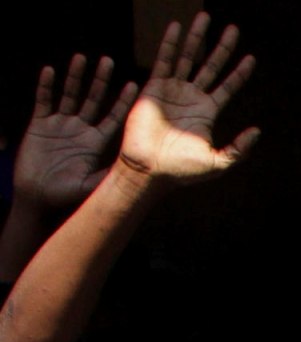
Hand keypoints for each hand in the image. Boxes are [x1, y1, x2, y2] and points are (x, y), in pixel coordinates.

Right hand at [14, 56, 137, 211]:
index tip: (135, 84)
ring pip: (69, 95)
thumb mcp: (92, 184)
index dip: (123, 102)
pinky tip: (50, 70)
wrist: (37, 197)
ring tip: (82, 57)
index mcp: (96, 143)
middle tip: (109, 60)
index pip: (113, 117)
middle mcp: (80, 130)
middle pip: (93, 99)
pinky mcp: (39, 124)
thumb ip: (110, 175)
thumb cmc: (66, 195)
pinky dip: (46, 86)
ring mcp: (60, 125)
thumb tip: (136, 170)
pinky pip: (43, 101)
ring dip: (74, 77)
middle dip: (101, 80)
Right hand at [117, 14, 258, 184]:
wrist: (150, 170)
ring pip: (188, 57)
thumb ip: (239, 148)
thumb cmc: (182, 171)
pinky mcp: (154, 87)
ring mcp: (172, 90)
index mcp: (207, 112)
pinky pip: (163, 60)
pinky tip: (177, 27)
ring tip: (205, 17)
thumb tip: (257, 130)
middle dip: (222, 47)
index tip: (252, 57)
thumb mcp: (218, 162)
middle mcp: (191, 97)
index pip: (228, 86)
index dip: (240, 72)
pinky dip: (170, 43)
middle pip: (211, 65)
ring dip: (197, 37)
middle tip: (233, 29)